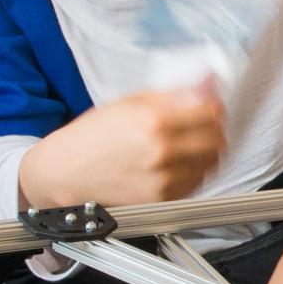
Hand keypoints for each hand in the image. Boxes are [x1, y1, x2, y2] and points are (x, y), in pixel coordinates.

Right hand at [20, 85, 228, 209]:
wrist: (66, 173)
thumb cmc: (91, 137)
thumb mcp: (128, 103)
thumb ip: (170, 95)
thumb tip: (205, 84)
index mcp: (153, 121)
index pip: (210, 113)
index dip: (215, 106)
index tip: (211, 105)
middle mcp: (162, 152)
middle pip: (216, 139)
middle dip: (215, 128)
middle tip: (205, 124)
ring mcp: (164, 179)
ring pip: (210, 163)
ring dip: (207, 151)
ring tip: (190, 144)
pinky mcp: (163, 199)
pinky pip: (196, 182)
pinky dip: (194, 170)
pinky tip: (178, 162)